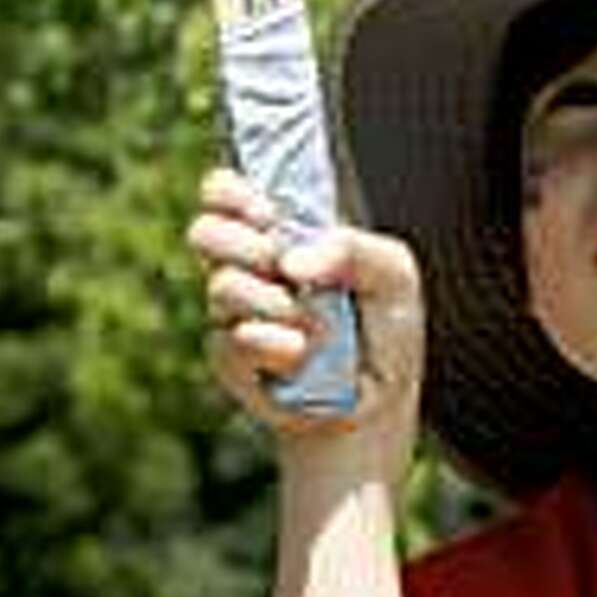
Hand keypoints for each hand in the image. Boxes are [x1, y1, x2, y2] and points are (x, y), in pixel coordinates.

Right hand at [187, 166, 424, 459]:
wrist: (378, 403)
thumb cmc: (384, 332)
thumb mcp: (394, 276)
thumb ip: (354, 247)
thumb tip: (294, 258)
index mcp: (281, 235)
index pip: (224, 192)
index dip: (230, 193)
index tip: (266, 213)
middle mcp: (250, 269)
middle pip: (203, 231)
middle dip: (244, 243)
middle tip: (282, 264)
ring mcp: (234, 316)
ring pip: (221, 286)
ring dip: (272, 302)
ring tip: (315, 326)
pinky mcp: (230, 361)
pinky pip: (233, 342)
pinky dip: (273, 347)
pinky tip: (300, 357)